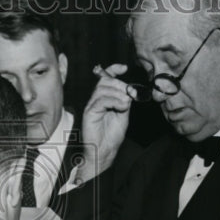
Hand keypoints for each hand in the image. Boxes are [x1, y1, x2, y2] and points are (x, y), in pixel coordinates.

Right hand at [79, 64, 131, 182]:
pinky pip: (100, 101)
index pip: (105, 78)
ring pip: (102, 89)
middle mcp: (95, 100)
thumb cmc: (112, 135)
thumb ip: (125, 102)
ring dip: (118, 94)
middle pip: (105, 81)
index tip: (125, 68)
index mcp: (103, 98)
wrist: (104, 151)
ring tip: (126, 104)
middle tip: (130, 94)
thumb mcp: (123, 114)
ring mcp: (91, 106)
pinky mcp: (89, 113)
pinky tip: (121, 107)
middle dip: (120, 84)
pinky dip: (114, 101)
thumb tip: (129, 91)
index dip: (113, 69)